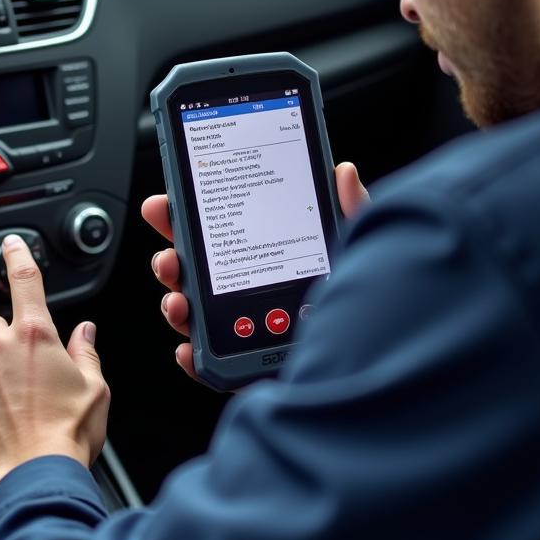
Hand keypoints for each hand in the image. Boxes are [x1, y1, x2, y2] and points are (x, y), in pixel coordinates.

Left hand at [0, 234, 109, 496]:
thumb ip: (86, 352)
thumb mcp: (95, 389)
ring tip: (16, 411)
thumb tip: (84, 332)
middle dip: (8, 345)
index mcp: (33, 336)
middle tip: (29, 377)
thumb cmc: (68, 435)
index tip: (10, 245)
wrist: (33, 480)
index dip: (18, 258)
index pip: (24, 282)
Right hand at [140, 161, 368, 383]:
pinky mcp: (244, 365)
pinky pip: (207, 363)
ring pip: (191, 313)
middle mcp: (248, 290)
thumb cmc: (367, 308)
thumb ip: (352, 212)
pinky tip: (188, 348)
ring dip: (174, 304)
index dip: (185, 217)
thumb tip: (344, 173)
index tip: (165, 204)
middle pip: (194, 271)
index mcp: (265, 256)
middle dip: (169, 261)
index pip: (217, 231)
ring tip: (179, 301)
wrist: (374, 367)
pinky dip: (191, 356)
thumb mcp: (357, 252)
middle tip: (168, 258)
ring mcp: (242, 328)